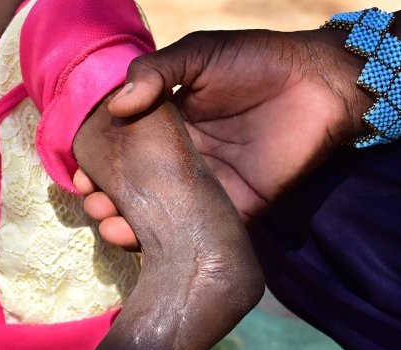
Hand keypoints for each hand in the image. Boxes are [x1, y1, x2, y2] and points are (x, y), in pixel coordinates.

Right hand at [78, 29, 366, 249]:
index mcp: (166, 128)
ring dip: (125, 226)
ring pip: (156, 219)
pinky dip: (165, 243)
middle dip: (105, 202)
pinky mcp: (231, 212)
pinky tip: (140, 240)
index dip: (98, 166)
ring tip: (110, 224)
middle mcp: (179, 164)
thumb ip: (156, 73)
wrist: (319, 86)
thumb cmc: (258, 61)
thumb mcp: (200, 55)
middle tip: (94, 202)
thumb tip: (116, 107)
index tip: (81, 175)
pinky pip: (194, 235)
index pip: (122, 153)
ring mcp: (203, 191)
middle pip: (132, 192)